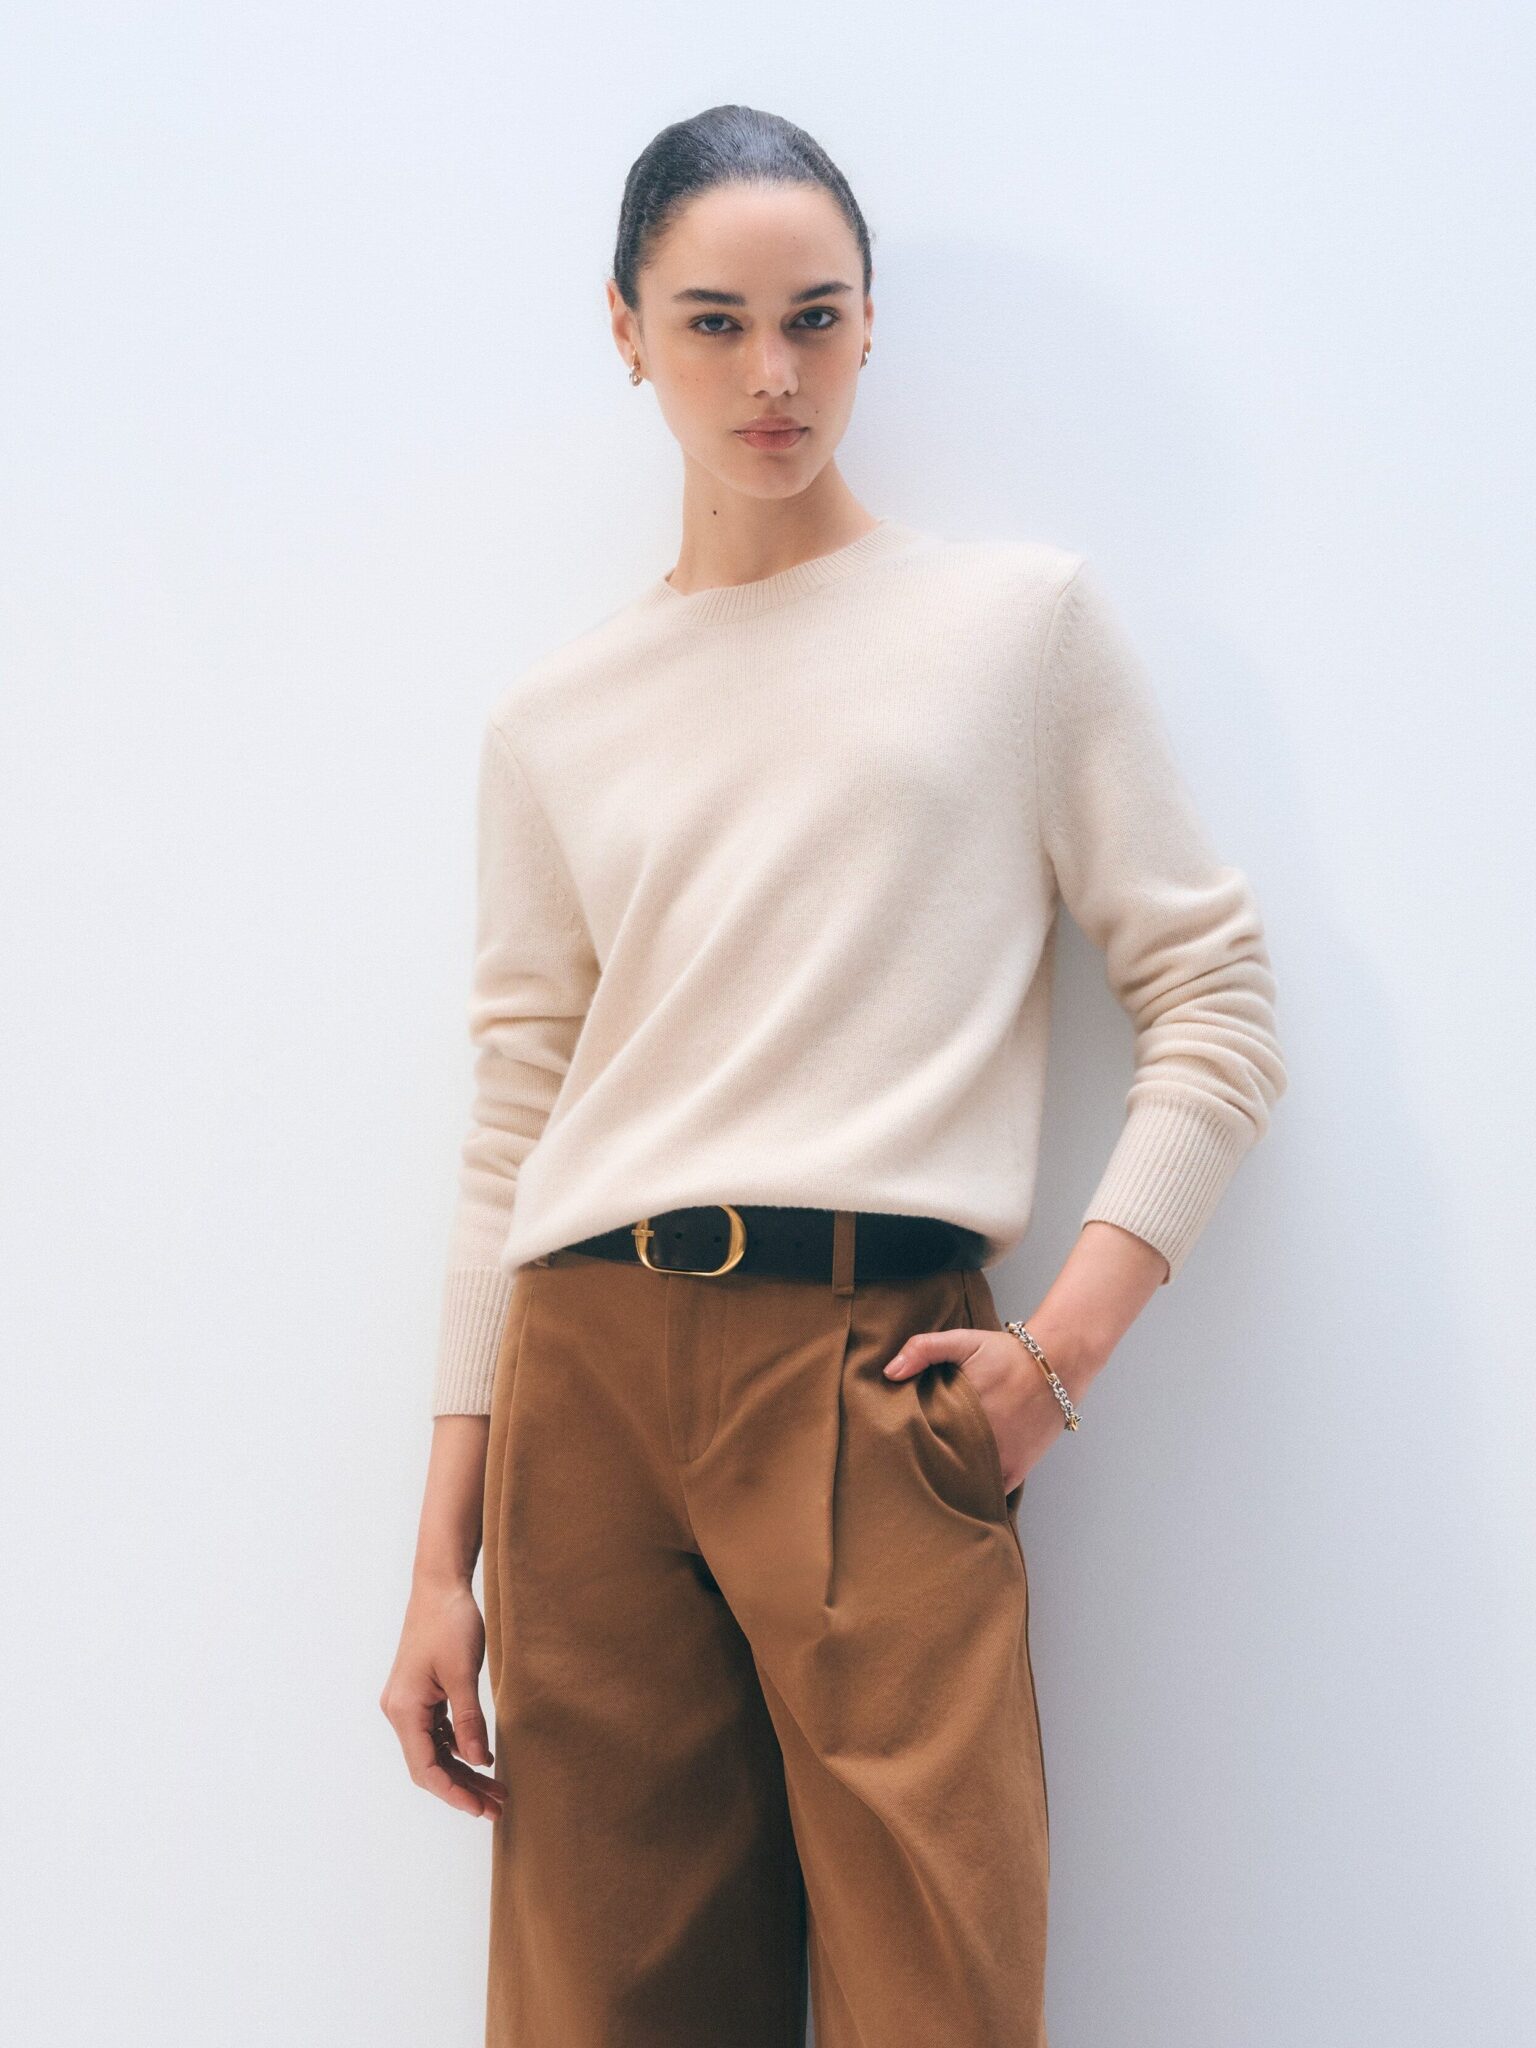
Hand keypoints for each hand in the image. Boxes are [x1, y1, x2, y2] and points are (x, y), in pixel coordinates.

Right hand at [380, 1576, 506, 1819]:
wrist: (440, 1585)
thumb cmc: (450, 1623)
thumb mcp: (463, 1674)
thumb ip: (469, 1721)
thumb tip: (479, 1762)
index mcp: (404, 1710)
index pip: (426, 1769)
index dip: (454, 1793)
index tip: (481, 1809)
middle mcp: (399, 1711)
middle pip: (429, 1765)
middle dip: (462, 1787)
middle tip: (497, 1806)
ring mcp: (408, 1703)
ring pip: (434, 1751)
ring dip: (463, 1770)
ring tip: (496, 1788)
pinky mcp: (421, 1695)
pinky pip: (437, 1733)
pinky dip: (458, 1748)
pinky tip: (482, 1757)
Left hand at [883, 1323, 1079, 1491]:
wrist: (1059, 1364)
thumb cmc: (1007, 1353)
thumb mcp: (964, 1341)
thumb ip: (924, 1349)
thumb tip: (890, 1373)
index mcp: (962, 1411)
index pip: (922, 1439)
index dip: (905, 1442)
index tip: (892, 1443)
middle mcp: (982, 1439)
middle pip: (940, 1463)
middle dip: (923, 1464)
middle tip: (904, 1466)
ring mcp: (1002, 1458)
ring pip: (964, 1482)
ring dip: (948, 1481)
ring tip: (928, 1482)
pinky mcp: (1018, 1469)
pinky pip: (991, 1492)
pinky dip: (976, 1492)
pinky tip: (959, 1492)